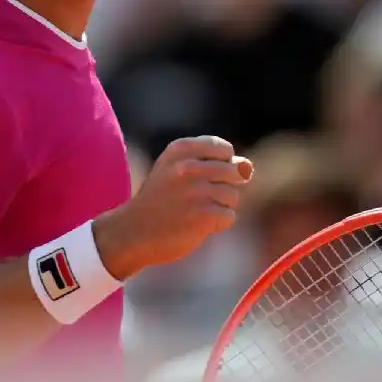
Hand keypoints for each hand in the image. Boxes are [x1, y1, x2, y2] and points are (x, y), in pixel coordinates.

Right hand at [95, 136, 252, 279]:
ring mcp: (196, 191)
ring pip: (233, 196)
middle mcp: (188, 166)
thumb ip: (216, 163)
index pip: (224, 149)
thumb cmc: (161, 200)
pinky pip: (229, 217)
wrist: (133, 231)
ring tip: (194, 212)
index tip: (199, 178)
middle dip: (222, 188)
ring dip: (219, 207)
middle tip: (196, 198)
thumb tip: (248, 167)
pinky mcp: (203, 215)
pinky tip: (196, 225)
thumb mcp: (178, 171)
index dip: (220, 166)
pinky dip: (217, 224)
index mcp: (180, 149)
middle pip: (233, 172)